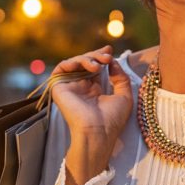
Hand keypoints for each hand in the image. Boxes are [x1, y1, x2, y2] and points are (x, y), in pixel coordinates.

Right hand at [51, 45, 132, 184]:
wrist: (98, 133)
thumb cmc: (112, 120)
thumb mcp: (124, 96)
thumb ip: (121, 77)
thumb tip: (113, 62)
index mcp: (94, 90)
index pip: (94, 67)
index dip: (100, 56)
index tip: (110, 51)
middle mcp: (81, 87)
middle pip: (84, 62)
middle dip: (96, 55)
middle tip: (107, 57)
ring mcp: (70, 87)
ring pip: (74, 63)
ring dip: (86, 58)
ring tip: (98, 65)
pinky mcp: (60, 88)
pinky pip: (60, 69)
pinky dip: (70, 62)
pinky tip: (84, 64)